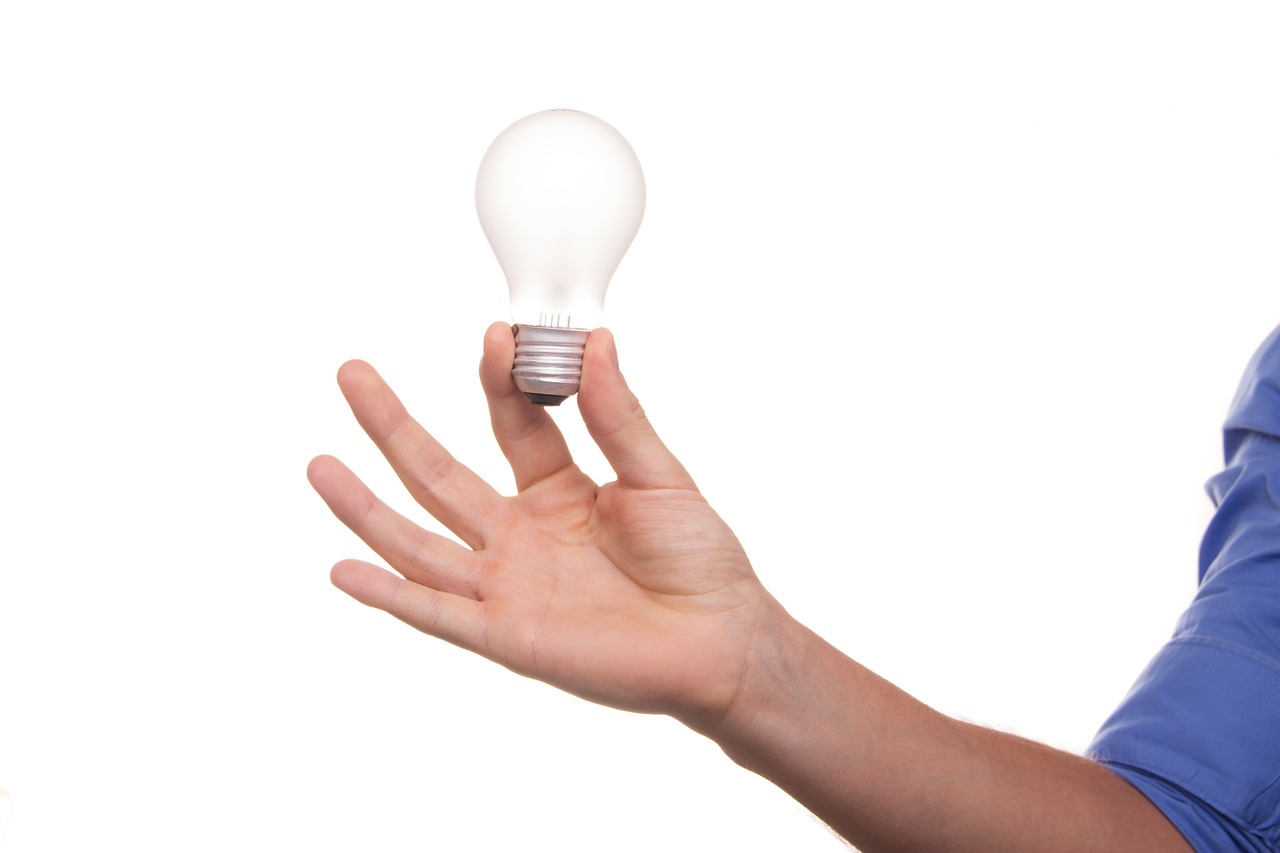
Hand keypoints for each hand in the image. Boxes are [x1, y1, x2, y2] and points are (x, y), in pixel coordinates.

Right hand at [308, 323, 779, 721]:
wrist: (721, 641)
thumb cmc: (701, 561)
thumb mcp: (660, 474)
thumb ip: (618, 416)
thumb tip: (596, 342)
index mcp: (561, 490)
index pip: (513, 425)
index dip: (500, 381)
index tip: (495, 337)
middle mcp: (522, 534)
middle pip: (440, 474)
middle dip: (393, 426)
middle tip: (352, 374)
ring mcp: (508, 583)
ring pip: (420, 542)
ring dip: (367, 507)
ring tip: (319, 464)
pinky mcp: (505, 634)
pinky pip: (436, 613)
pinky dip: (389, 595)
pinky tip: (344, 570)